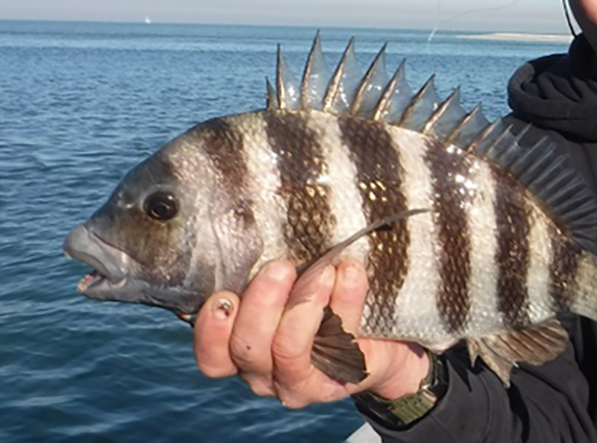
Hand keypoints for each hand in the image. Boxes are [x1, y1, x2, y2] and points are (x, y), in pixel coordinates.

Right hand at [193, 259, 431, 407]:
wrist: (384, 341)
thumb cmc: (322, 300)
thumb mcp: (289, 284)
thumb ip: (267, 269)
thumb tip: (259, 215)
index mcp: (241, 349)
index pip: (212, 356)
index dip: (212, 330)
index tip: (223, 294)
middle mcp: (265, 371)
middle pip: (247, 348)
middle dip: (261, 304)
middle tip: (281, 267)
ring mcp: (302, 380)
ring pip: (289, 350)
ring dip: (304, 304)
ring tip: (323, 270)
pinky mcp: (340, 376)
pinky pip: (340, 342)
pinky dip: (345, 302)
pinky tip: (350, 273)